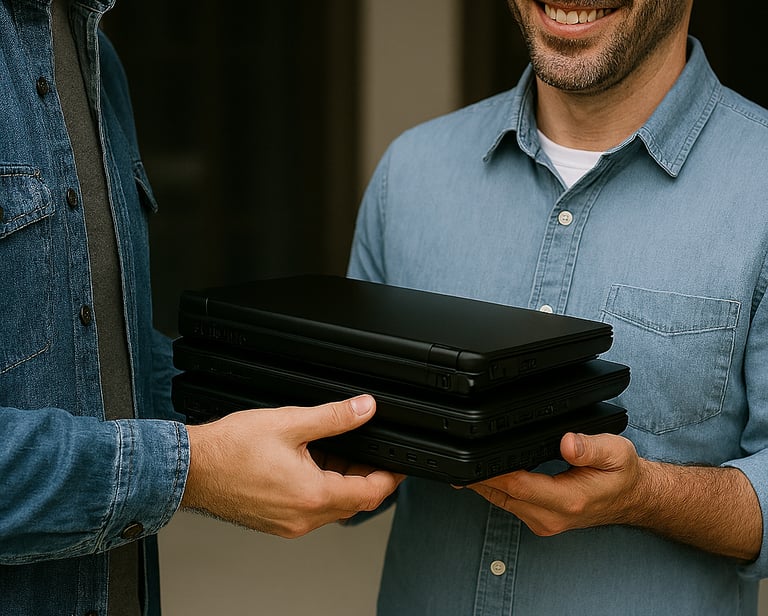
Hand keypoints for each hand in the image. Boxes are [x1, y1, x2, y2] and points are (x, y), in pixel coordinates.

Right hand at [181, 394, 403, 537]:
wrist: (190, 469)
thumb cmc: (230, 450)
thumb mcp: (291, 423)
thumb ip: (335, 417)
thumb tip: (364, 409)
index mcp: (313, 496)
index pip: (370, 493)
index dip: (390, 477)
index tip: (399, 464)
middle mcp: (303, 518)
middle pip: (353, 503)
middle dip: (367, 477)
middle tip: (369, 450)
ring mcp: (289, 524)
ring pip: (332, 507)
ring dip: (342, 482)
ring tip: (336, 450)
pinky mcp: (275, 523)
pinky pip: (311, 510)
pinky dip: (320, 489)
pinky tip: (311, 463)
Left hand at [466, 432, 643, 535]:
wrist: (632, 499)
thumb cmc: (622, 475)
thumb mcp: (616, 452)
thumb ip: (590, 448)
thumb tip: (567, 443)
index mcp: (568, 500)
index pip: (518, 486)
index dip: (494, 471)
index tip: (475, 454)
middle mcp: (551, 517)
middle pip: (502, 495)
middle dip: (479, 475)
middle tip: (459, 452)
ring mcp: (543, 522)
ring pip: (501, 501)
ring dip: (482, 483)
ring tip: (463, 461)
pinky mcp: (539, 521)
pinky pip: (507, 505)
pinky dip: (494, 489)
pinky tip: (484, 474)